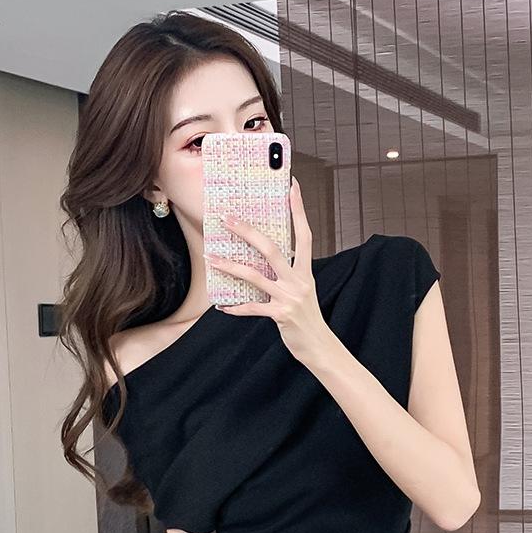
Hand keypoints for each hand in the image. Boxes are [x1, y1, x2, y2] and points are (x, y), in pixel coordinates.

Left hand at [206, 177, 334, 367]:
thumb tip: (265, 260)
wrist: (320, 347)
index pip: (304, 233)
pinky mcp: (280, 315)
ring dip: (230, 265)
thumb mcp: (302, 290)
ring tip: (211, 257)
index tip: (292, 185)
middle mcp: (298, 280)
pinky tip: (222, 305)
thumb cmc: (308, 318)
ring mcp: (289, 297)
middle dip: (248, 232)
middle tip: (228, 219)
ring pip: (255, 275)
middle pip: (272, 248)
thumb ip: (287, 274)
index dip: (298, 209)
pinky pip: (252, 308)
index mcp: (305, 271)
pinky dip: (236, 307)